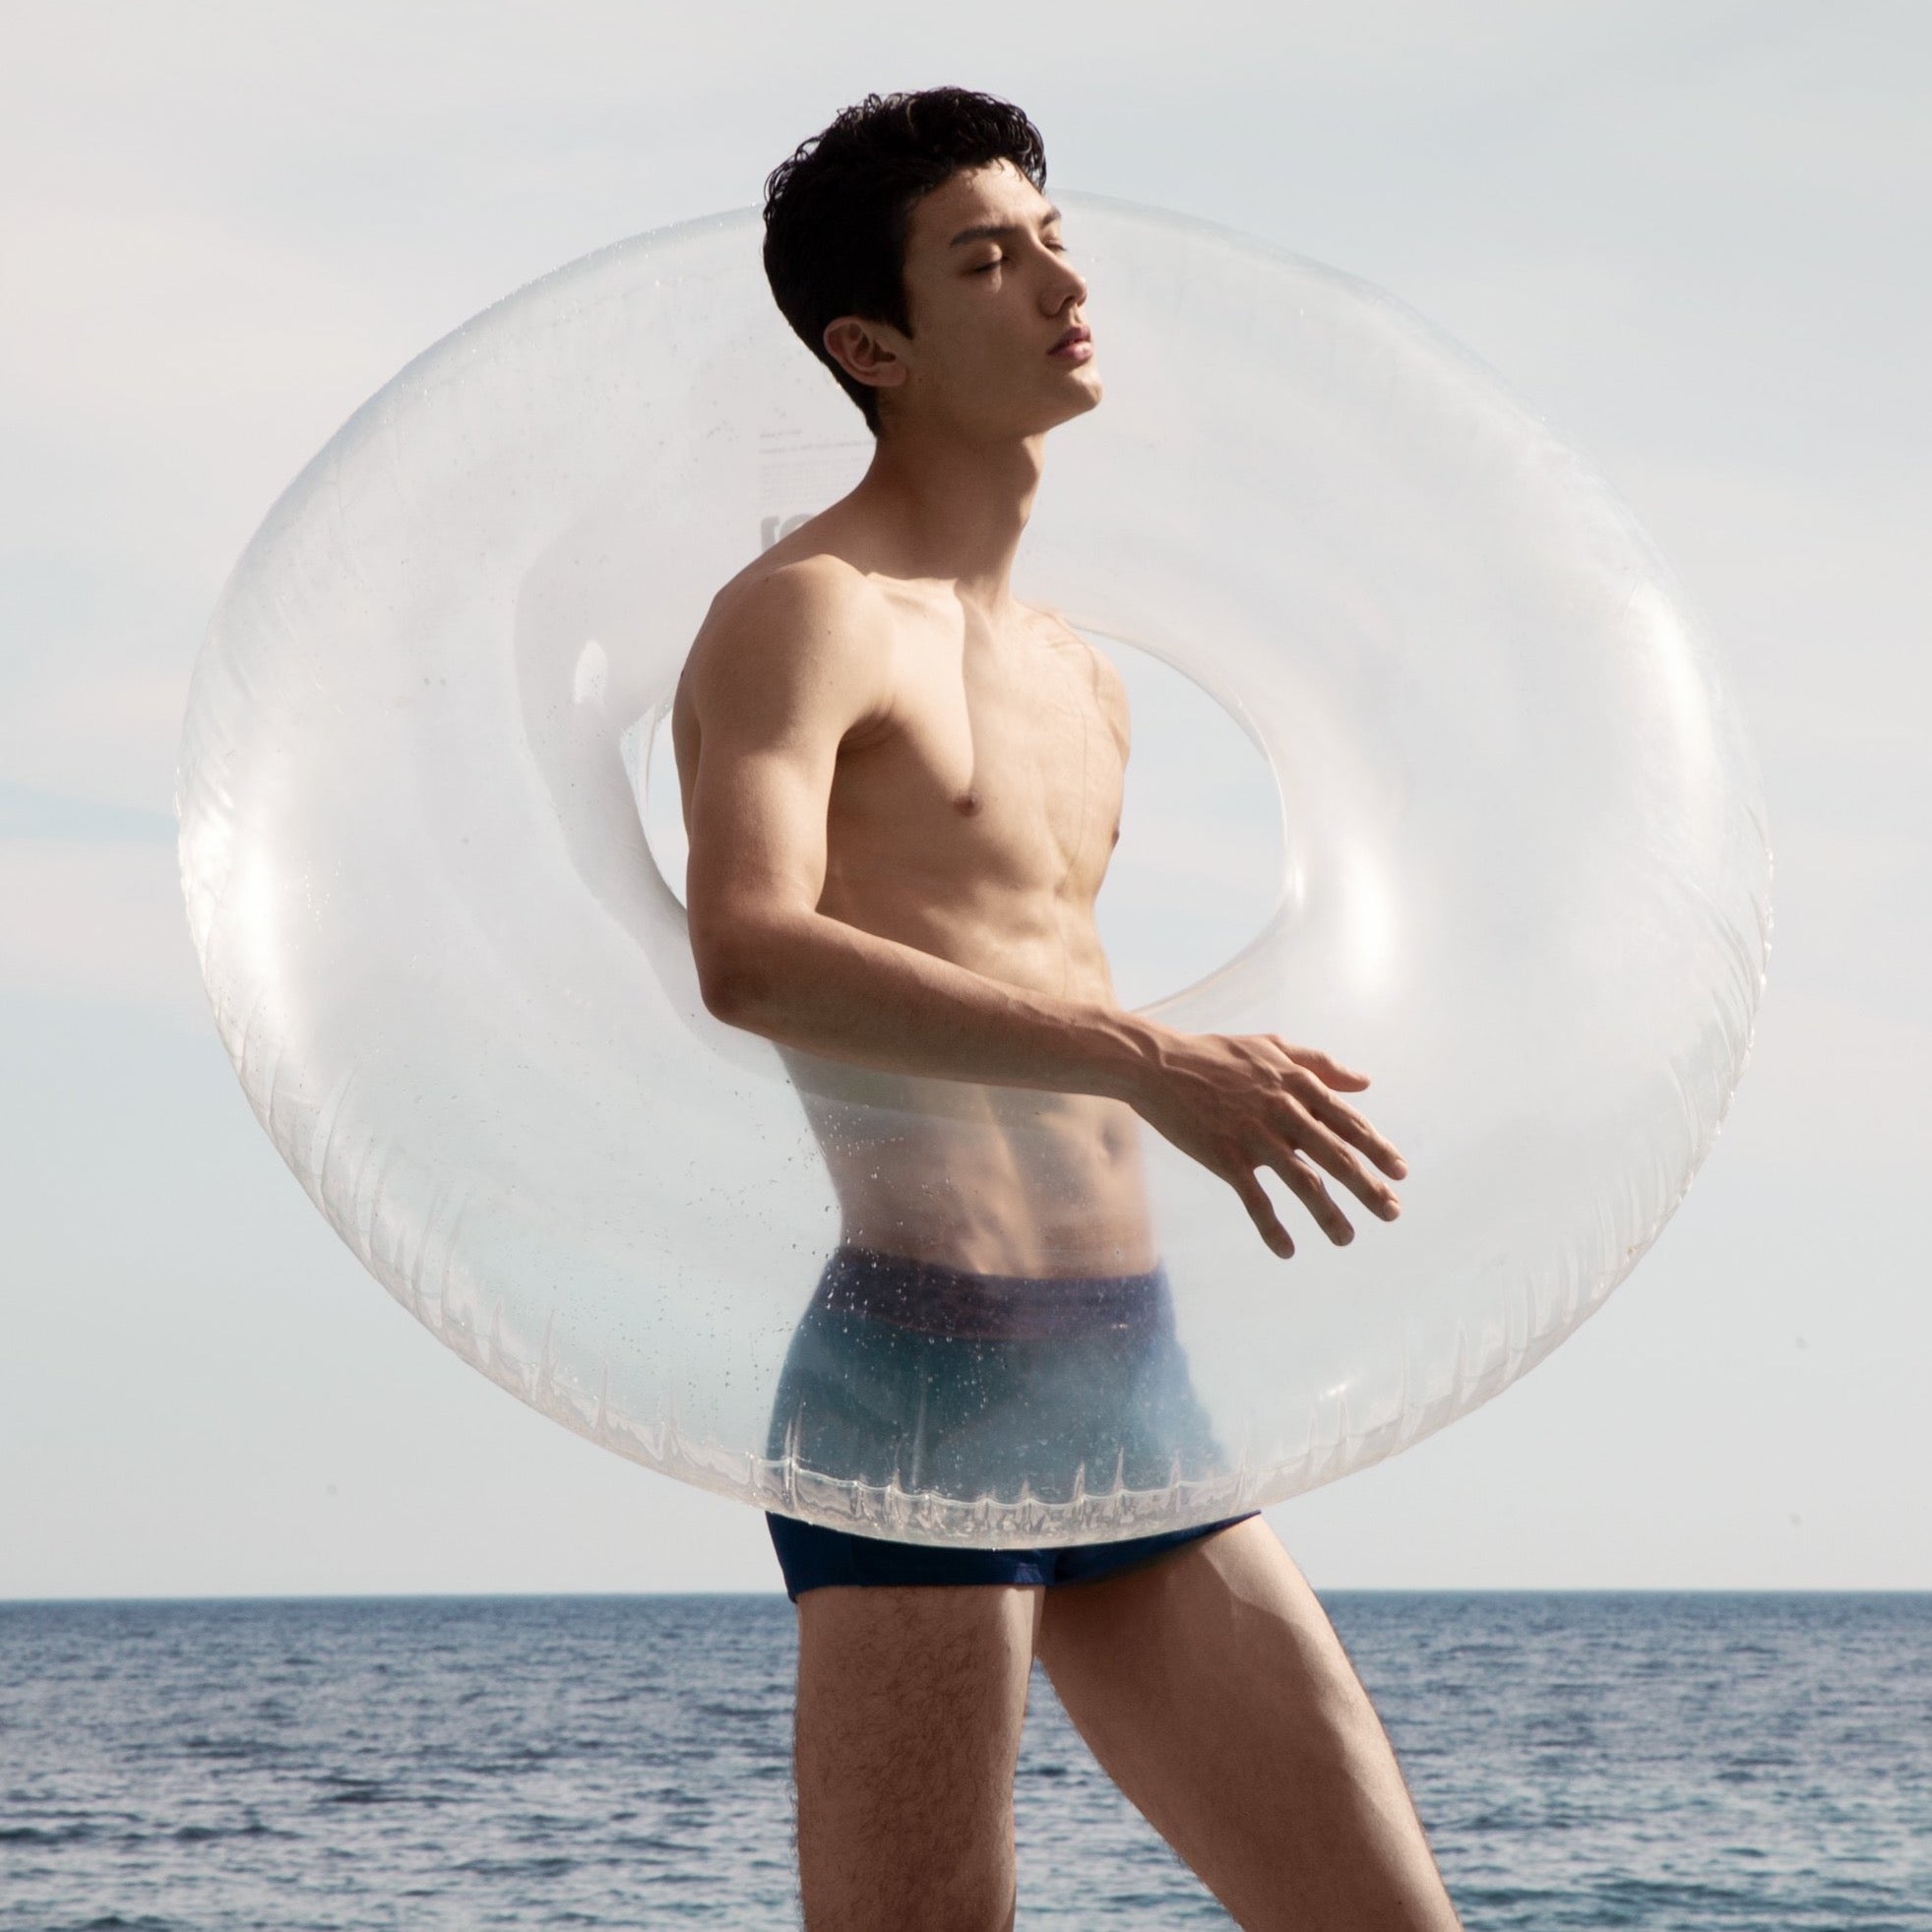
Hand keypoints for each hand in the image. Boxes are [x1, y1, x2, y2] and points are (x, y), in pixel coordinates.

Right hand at [1125, 1028, 1406, 1257]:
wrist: (1158, 1064)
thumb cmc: (1216, 1054)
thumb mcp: (1272, 1046)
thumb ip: (1320, 1063)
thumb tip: (1365, 1082)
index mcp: (1296, 1083)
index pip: (1347, 1121)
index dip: (1377, 1148)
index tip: (1400, 1172)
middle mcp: (1282, 1110)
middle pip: (1335, 1155)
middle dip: (1368, 1187)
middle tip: (1393, 1213)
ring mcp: (1253, 1136)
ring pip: (1302, 1182)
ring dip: (1328, 1214)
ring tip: (1347, 1238)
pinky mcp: (1224, 1157)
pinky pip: (1254, 1199)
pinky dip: (1271, 1227)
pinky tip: (1287, 1250)